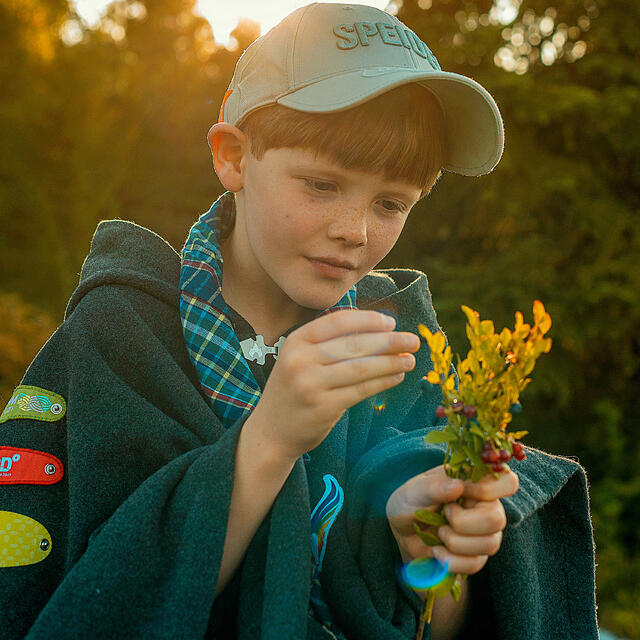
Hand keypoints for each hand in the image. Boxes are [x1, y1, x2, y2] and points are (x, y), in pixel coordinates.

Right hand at [249, 309, 420, 461]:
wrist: (272, 430)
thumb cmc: (294, 388)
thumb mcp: (301, 357)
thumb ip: (329, 342)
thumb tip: (378, 327)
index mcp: (296, 340)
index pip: (338, 322)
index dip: (368, 320)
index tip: (391, 323)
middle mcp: (301, 359)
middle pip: (354, 345)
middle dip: (388, 341)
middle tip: (413, 340)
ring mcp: (310, 384)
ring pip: (361, 368)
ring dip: (390, 362)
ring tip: (410, 359)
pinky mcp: (323, 408)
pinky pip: (360, 390)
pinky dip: (382, 382)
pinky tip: (396, 377)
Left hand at [386, 465, 518, 574]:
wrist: (402, 533)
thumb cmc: (409, 503)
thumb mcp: (413, 491)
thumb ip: (433, 487)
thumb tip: (459, 486)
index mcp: (474, 482)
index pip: (508, 482)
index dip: (488, 490)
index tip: (462, 492)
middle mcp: (485, 506)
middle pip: (497, 519)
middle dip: (463, 523)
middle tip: (444, 516)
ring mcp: (485, 532)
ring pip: (489, 544)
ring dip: (455, 542)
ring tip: (439, 534)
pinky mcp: (477, 555)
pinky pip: (475, 564)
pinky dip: (451, 560)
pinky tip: (437, 551)